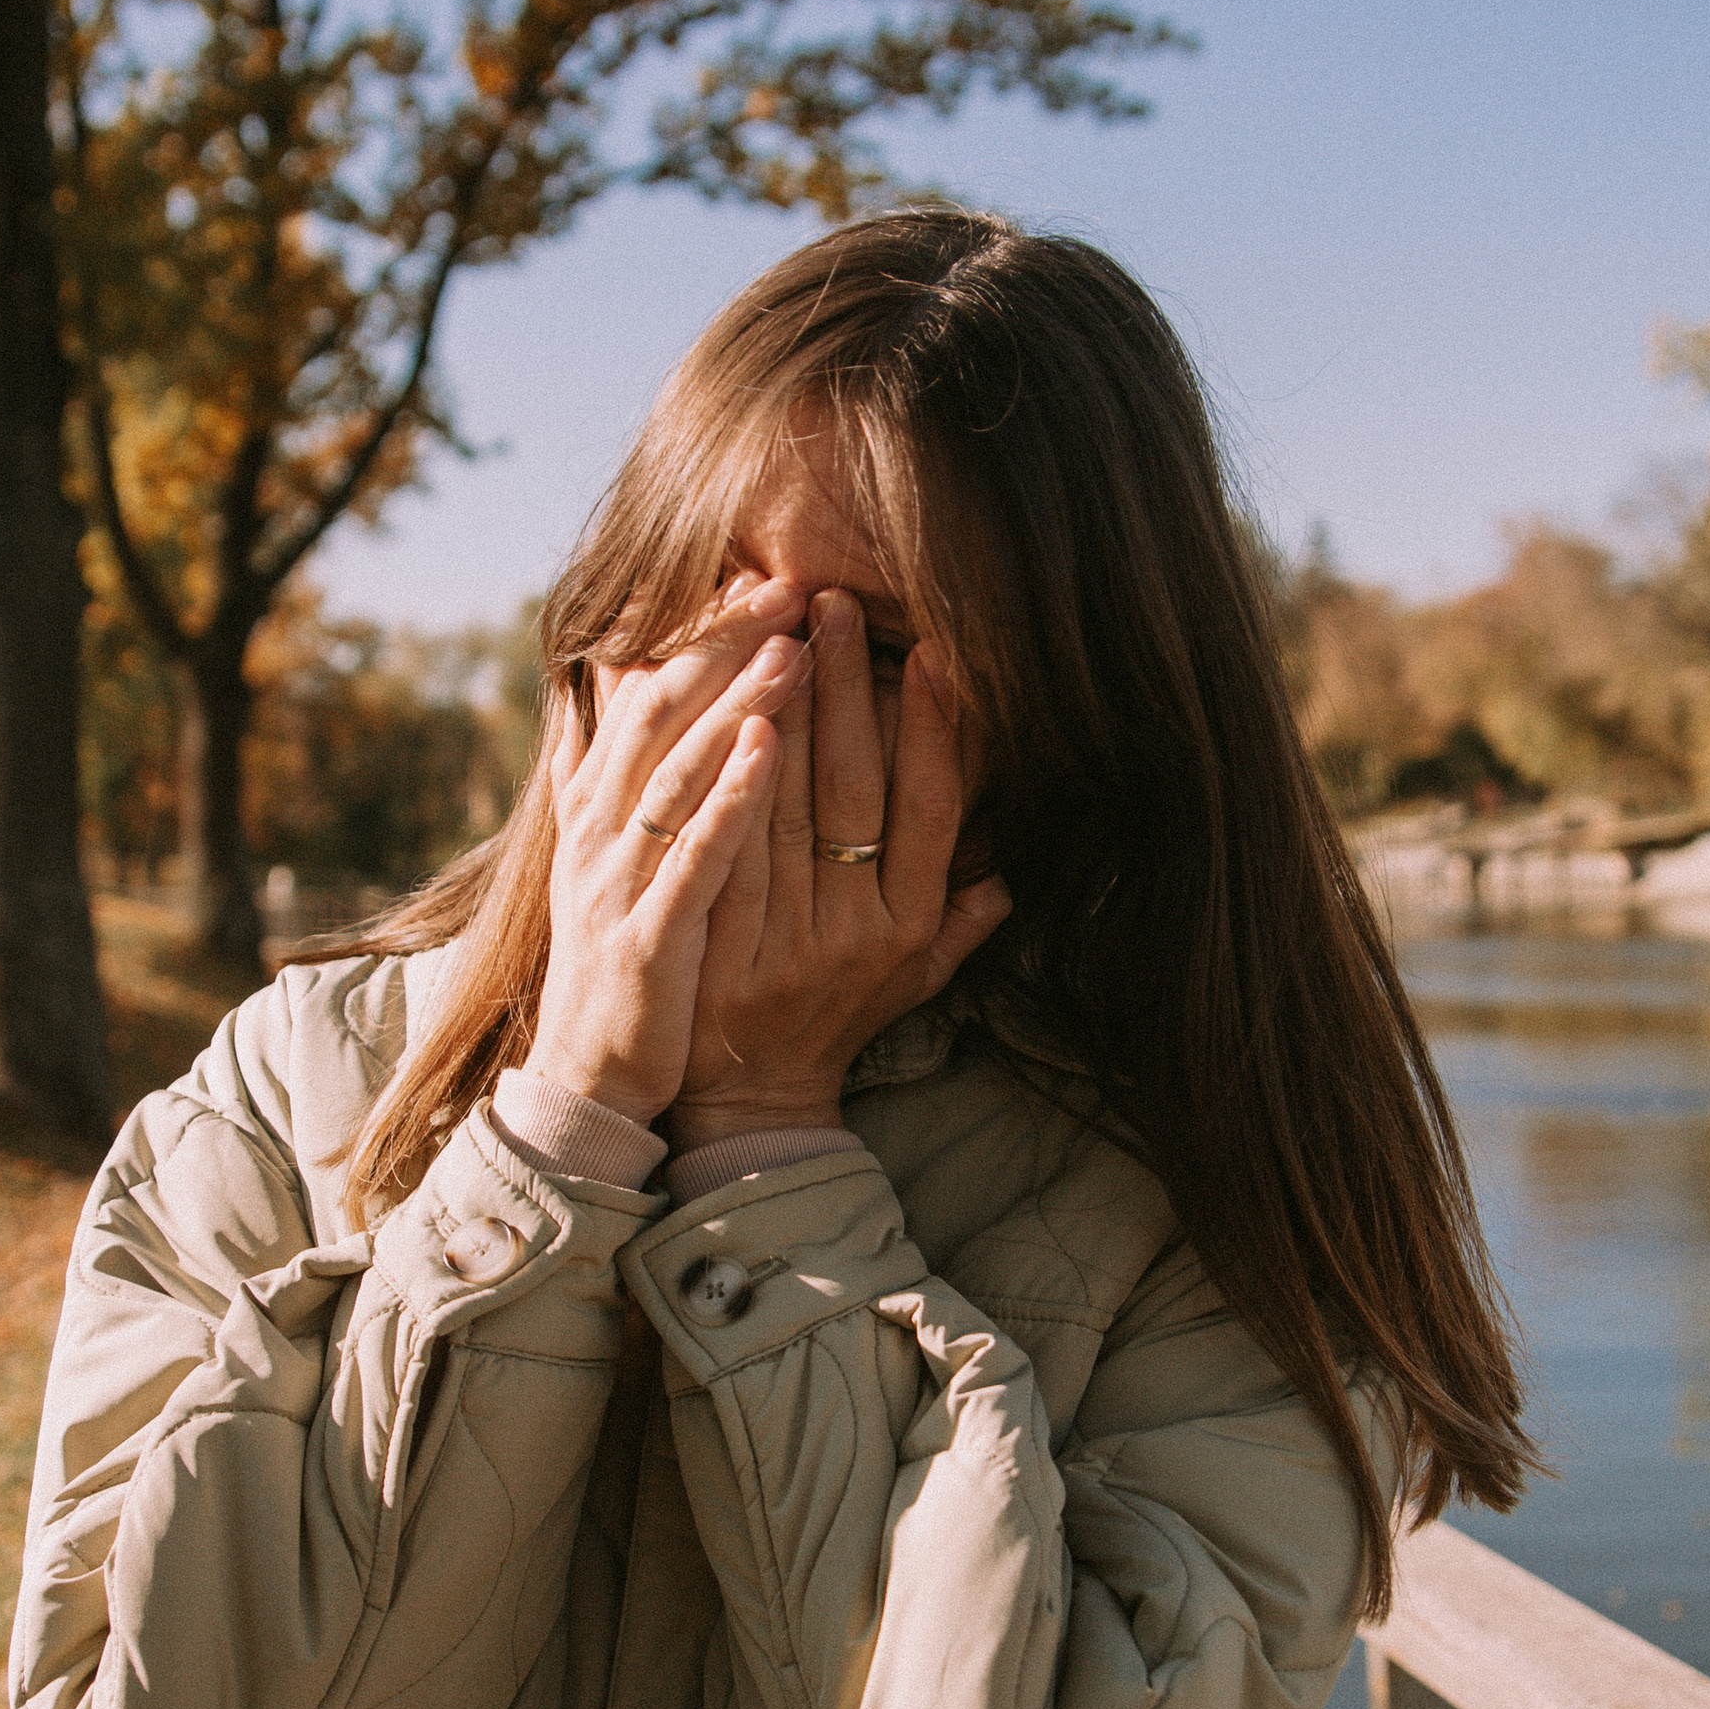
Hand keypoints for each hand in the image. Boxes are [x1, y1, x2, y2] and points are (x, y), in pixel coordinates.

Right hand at [524, 580, 811, 1123]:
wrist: (589, 1074)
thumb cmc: (618, 957)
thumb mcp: (601, 851)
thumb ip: (599, 768)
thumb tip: (595, 681)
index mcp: (598, 802)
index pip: (648, 690)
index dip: (702, 631)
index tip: (761, 576)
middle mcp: (600, 827)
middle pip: (661, 709)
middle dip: (725, 644)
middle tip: (790, 582)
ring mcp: (620, 878)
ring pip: (678, 770)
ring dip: (737, 704)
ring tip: (795, 645)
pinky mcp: (648, 933)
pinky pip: (692, 853)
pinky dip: (728, 797)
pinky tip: (768, 749)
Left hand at [668, 590, 1011, 1151]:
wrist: (750, 1106)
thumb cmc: (834, 1025)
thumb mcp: (911, 983)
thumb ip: (960, 925)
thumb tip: (1008, 871)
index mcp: (907, 926)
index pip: (928, 809)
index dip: (933, 731)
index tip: (930, 655)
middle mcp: (853, 932)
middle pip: (850, 790)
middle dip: (842, 689)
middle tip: (830, 603)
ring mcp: (781, 943)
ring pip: (779, 810)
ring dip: (772, 712)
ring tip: (767, 631)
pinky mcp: (714, 952)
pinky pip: (713, 848)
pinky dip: (708, 781)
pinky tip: (701, 716)